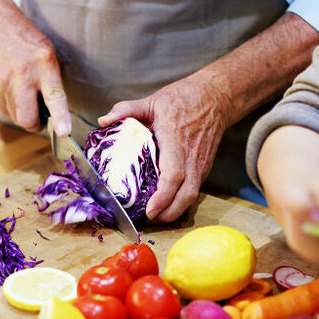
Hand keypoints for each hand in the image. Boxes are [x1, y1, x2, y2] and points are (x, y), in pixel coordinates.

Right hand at [0, 12, 70, 135]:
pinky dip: (12, 107)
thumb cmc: (23, 38)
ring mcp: (3, 83)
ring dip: (23, 115)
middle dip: (36, 125)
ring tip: (27, 98)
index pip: (54, 97)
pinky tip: (14, 92)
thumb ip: (52, 81)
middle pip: (27, 118)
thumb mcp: (48, 53)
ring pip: (15, 117)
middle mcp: (22, 76)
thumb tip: (56, 111)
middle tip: (42, 118)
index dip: (60, 118)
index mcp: (43, 64)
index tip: (64, 132)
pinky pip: (4, 109)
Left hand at [98, 74, 230, 221]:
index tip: (150, 210)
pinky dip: (180, 203)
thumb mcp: (152, 100)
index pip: (174, 175)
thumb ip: (126, 109)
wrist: (215, 98)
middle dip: (168, 214)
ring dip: (174, 212)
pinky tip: (166, 206)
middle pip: (186, 195)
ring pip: (192, 197)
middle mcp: (191, 157)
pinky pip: (193, 191)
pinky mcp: (203, 169)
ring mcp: (200, 165)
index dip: (163, 196)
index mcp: (176, 140)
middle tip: (148, 220)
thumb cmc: (183, 99)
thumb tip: (103, 121)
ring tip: (155, 217)